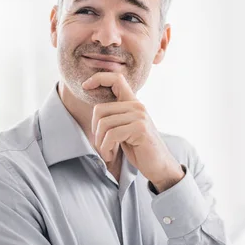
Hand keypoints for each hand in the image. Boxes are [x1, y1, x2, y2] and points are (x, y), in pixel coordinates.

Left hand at [82, 72, 183, 191]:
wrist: (159, 166)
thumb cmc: (139, 149)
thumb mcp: (125, 129)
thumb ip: (115, 117)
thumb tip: (95, 111)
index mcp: (133, 103)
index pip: (116, 78)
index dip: (98, 78)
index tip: (85, 86)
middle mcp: (137, 106)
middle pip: (100, 109)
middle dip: (95, 131)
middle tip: (101, 145)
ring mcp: (139, 116)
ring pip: (104, 124)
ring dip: (100, 143)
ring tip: (107, 152)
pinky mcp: (140, 128)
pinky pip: (111, 135)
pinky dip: (106, 148)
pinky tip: (111, 155)